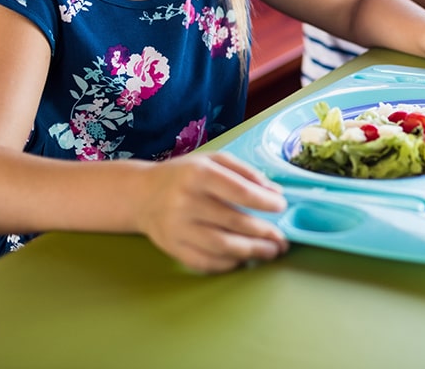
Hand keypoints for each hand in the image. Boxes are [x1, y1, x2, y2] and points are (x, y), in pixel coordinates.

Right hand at [136, 151, 288, 272]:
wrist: (141, 195)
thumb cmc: (184, 175)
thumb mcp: (213, 160)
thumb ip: (245, 172)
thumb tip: (274, 191)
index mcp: (198, 175)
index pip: (239, 191)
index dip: (264, 202)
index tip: (281, 207)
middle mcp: (186, 201)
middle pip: (234, 222)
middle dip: (264, 232)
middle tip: (282, 239)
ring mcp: (177, 228)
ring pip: (222, 246)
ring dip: (252, 252)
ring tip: (271, 252)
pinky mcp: (172, 248)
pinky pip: (205, 262)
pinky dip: (229, 263)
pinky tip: (244, 259)